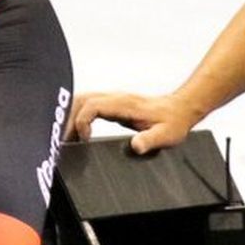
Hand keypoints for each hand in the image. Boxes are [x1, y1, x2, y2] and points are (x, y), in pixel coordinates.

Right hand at [70, 91, 204, 153]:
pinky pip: (87, 105)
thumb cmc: (173, 122)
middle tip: (64, 139)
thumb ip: (150, 140)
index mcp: (124, 104)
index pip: (91, 105)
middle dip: (67, 118)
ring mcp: (112, 99)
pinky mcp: (111, 104)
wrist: (180, 109)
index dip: (82, 121)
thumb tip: (136, 146)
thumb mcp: (166, 135)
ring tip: (66, 137)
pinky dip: (77, 116)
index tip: (84, 139)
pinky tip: (77, 132)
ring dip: (70, 116)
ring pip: (81, 100)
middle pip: (80, 100)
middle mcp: (115, 98)